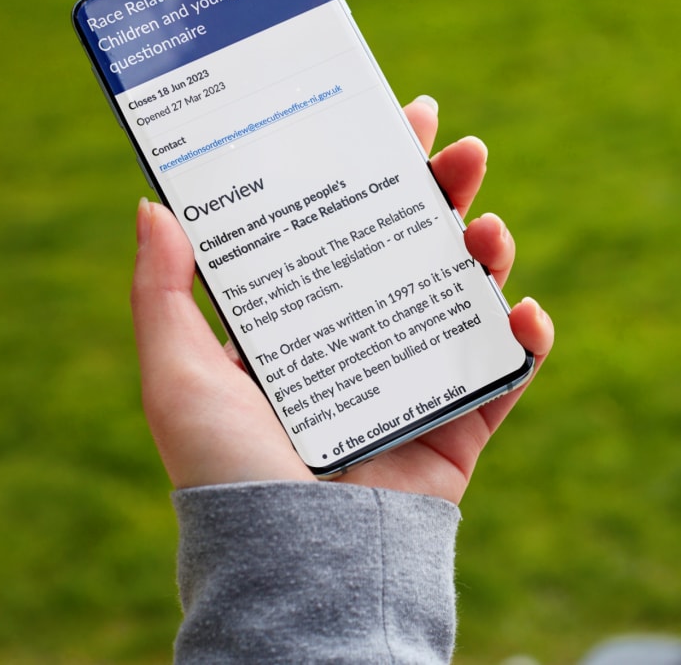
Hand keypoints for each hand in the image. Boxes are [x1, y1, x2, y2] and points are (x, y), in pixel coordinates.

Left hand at [130, 97, 553, 503]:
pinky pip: (507, 376)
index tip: (399, 115)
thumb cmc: (227, 473)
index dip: (377, 170)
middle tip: (466, 150)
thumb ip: (162, 293)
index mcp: (306, 322)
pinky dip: (528, 342)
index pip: (346, 227)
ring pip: (467, 299)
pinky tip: (524, 313)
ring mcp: (417, 382)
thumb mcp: (175, 374)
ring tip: (488, 232)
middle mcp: (364, 342)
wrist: (293, 565)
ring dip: (488, 253)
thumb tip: (153, 204)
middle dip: (445, 193)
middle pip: (416, 248)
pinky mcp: (460, 428)